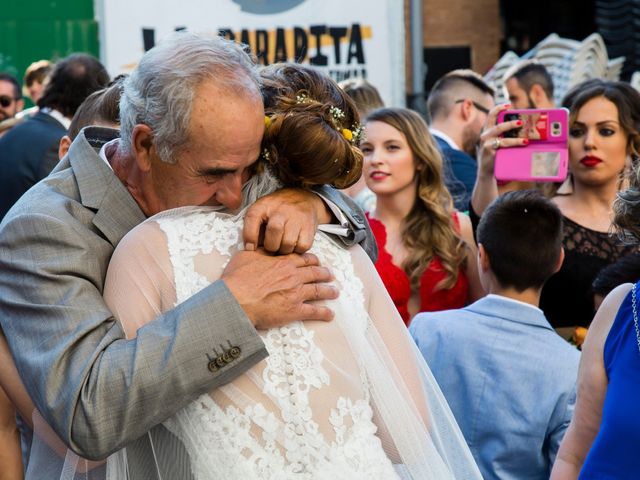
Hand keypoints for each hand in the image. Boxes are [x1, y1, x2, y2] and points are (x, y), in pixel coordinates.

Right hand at [221, 249, 337, 327]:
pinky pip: (314, 311)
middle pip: (315, 273)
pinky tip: (330, 314)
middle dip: (324, 273)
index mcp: (283, 263)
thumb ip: (259, 251)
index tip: (316, 262)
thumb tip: (263, 245)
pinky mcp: (295, 311)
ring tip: (335, 292)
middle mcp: (293, 276)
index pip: (303, 259)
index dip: (312, 260)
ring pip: (318, 290)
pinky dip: (324, 312)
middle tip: (330, 275)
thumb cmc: (237, 279)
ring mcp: (296, 293)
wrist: (235, 300)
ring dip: (329, 291)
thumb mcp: (246, 256)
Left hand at [243, 188, 331, 253]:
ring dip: (284, 251)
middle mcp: (281, 208)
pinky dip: (297, 251)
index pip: (252, 217)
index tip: (250, 248)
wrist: (302, 198)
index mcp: (264, 204)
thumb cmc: (276, 211)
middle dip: (270, 246)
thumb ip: (253, 227)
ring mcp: (297, 216)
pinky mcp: (309, 226)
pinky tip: (294, 245)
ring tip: (282, 247)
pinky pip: (302, 246)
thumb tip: (251, 249)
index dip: (249, 236)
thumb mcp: (261, 211)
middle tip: (271, 248)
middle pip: (274, 230)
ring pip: (288, 243)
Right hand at [477, 104, 528, 175]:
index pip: (490, 116)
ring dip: (516, 139)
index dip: (498, 108)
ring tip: (526, 140)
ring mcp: (487, 145)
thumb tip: (523, 127)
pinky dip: (515, 145)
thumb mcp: (497, 143)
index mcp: (487, 131)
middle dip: (510, 124)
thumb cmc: (495, 156)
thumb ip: (504, 134)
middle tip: (521, 123)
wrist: (486, 172)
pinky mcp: (490, 153)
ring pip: (503, 139)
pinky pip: (504, 147)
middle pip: (498, 127)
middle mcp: (485, 136)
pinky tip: (523, 144)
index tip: (508, 105)